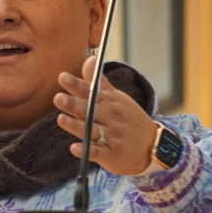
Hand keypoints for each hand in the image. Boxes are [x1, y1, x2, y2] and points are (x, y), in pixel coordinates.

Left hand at [53, 56, 156, 175]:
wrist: (153, 145)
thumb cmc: (129, 119)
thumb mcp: (117, 98)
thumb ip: (99, 82)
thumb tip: (88, 59)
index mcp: (109, 102)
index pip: (90, 91)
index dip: (75, 85)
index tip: (62, 77)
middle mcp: (109, 117)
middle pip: (89, 109)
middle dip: (74, 104)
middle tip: (58, 98)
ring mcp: (111, 136)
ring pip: (91, 130)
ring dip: (76, 125)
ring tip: (61, 119)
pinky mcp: (110, 154)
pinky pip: (96, 152)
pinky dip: (86, 150)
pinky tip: (74, 148)